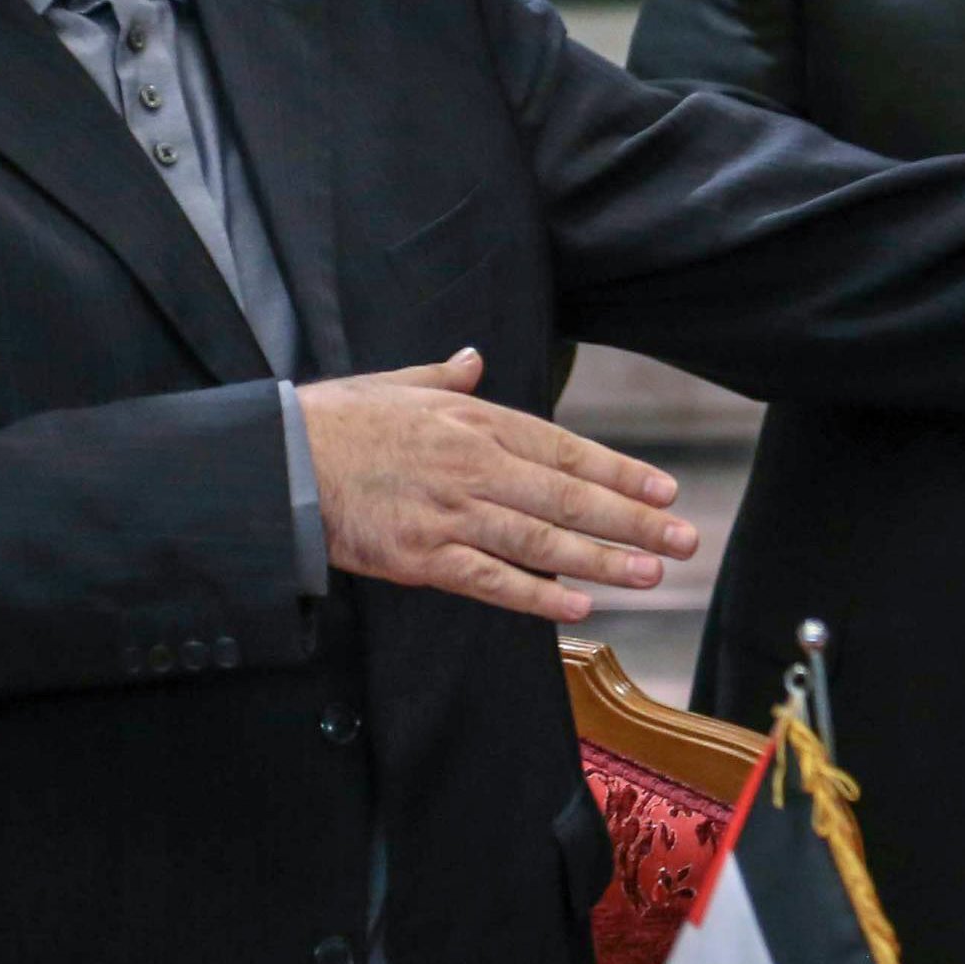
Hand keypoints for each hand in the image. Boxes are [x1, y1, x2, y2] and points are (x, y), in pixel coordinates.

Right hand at [297, 350, 695, 621]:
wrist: (279, 462)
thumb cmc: (338, 421)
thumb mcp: (398, 385)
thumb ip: (446, 378)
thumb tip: (473, 359)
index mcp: (477, 422)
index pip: (567, 451)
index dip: (622, 473)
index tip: (666, 490)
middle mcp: (475, 467)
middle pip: (570, 499)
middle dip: (635, 521)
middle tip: (685, 539)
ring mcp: (452, 515)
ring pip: (543, 543)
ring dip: (603, 559)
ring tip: (652, 573)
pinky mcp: (423, 559)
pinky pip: (491, 580)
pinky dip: (538, 596)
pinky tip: (579, 604)